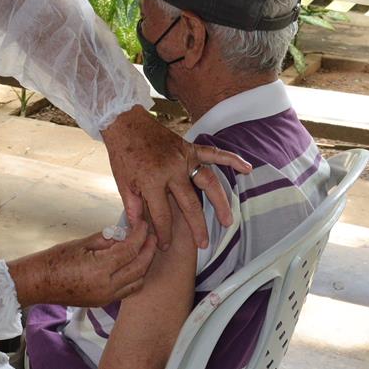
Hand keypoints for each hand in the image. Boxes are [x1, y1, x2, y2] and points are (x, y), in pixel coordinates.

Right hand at [7, 216, 157, 306]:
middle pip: (139, 267)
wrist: (39, 282)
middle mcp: (107, 286)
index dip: (140, 235)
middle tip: (150, 235)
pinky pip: (127, 290)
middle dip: (148, 249)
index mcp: (101, 269)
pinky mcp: (103, 302)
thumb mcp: (81, 243)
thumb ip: (105, 239)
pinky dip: (134, 276)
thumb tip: (123, 233)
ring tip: (143, 248)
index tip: (143, 224)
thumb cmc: (55, 260)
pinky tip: (131, 263)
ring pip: (137, 281)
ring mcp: (106, 297)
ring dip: (144, 264)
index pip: (131, 250)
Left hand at [101, 105, 251, 250]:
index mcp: (152, 181)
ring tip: (228, 221)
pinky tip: (247, 168)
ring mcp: (183, 158)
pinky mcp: (189, 148)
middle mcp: (172, 171)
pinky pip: (213, 153)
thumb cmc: (122, 152)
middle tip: (203, 245)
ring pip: (208, 182)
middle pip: (189, 205)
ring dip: (220, 202)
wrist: (125, 122)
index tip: (165, 246)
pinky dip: (231, 159)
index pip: (162, 215)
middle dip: (197, 227)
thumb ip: (133, 206)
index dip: (163, 233)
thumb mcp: (121, 182)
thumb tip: (139, 229)